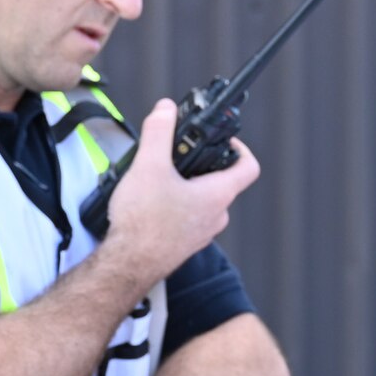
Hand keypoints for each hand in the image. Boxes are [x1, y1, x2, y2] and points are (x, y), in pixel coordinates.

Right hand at [102, 99, 260, 277]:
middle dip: (200, 166)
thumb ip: (159, 132)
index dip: (240, 148)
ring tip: (157, 182)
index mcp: (217, 195)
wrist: (127, 266)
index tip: (225, 140)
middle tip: (178, 157)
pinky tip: (148, 206)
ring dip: (185, 188)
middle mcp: (215, 216)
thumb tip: (166, 110)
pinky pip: (185, 220)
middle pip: (221, 183)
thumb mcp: (149, 165)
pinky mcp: (182, 245)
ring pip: (201, 202)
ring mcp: (200, 234)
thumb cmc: (143, 225)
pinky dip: (173, 208)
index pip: (248, 166)